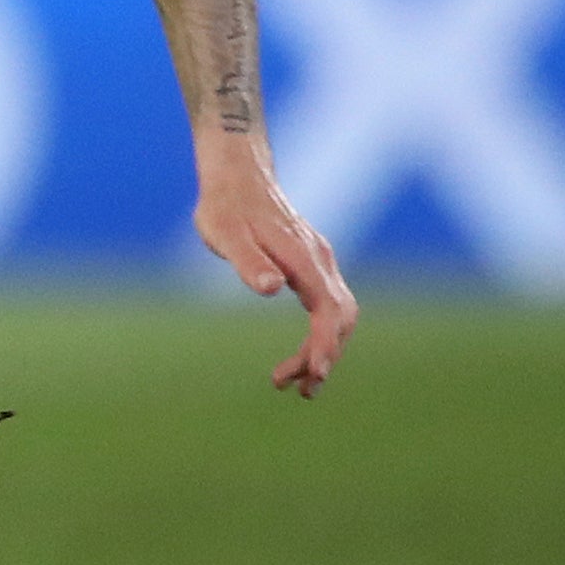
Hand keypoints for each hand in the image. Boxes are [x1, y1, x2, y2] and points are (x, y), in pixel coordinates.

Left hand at [190, 141, 355, 395]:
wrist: (237, 175)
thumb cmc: (225, 206)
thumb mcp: (224, 233)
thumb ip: (247, 261)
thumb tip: (271, 288)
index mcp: (304, 257)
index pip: (328, 309)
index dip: (323, 343)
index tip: (314, 373)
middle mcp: (320, 261)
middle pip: (340, 319)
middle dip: (323, 356)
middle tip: (296, 389)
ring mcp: (320, 263)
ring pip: (337, 315)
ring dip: (323, 350)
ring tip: (295, 383)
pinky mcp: (312, 266)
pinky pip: (328, 307)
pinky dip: (321, 335)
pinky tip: (303, 355)